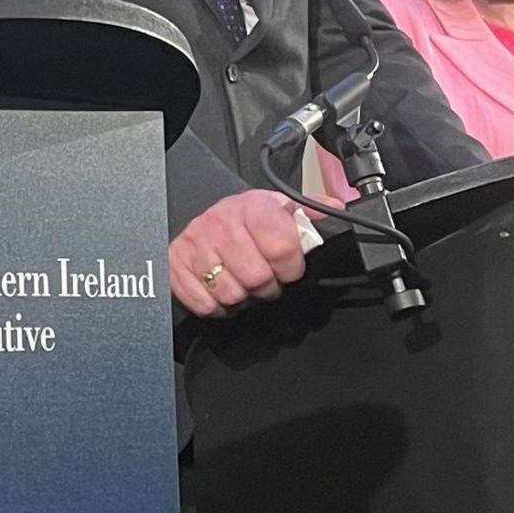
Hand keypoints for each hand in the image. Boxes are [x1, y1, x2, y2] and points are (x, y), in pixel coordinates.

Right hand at [170, 189, 310, 317]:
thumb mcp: (277, 208)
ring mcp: (197, 243)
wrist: (204, 218)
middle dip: (267, 287)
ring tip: (243, 283)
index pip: (282, 248)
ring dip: (242, 297)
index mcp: (253, 206)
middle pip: (256, 277)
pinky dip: (217, 306)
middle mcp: (222, 221)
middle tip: (265, 279)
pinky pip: (204, 304)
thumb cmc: (246, 219)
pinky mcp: (176, 263)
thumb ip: (308, 212)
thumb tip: (336, 208)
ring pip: (230, 294)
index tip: (289, 268)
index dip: (291, 267)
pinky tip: (222, 290)